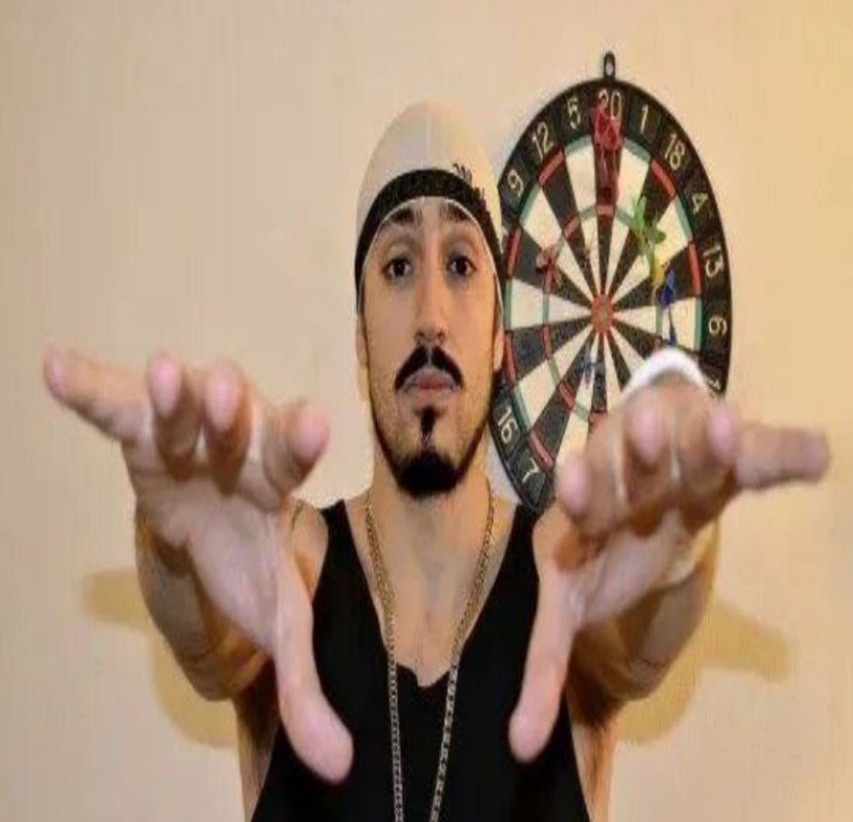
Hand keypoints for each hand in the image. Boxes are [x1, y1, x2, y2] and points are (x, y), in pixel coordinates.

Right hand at [42, 346, 351, 781]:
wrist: (208, 531)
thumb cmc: (247, 562)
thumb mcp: (275, 621)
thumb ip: (304, 685)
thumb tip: (340, 765)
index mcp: (276, 486)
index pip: (296, 459)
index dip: (302, 440)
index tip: (316, 424)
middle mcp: (238, 448)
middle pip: (240, 417)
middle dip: (231, 407)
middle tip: (223, 399)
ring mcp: (188, 434)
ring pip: (183, 401)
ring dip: (173, 390)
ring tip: (161, 373)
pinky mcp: (139, 431)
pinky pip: (115, 406)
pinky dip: (90, 389)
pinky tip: (57, 369)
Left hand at [509, 375, 829, 760]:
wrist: (630, 495)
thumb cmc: (594, 556)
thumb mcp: (566, 607)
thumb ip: (544, 668)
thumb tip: (518, 746)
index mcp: (581, 511)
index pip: (576, 500)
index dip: (576, 492)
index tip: (570, 486)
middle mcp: (625, 477)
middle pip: (630, 458)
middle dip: (636, 446)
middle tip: (644, 428)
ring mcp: (676, 463)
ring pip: (690, 446)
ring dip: (706, 439)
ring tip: (722, 425)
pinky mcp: (719, 458)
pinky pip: (753, 458)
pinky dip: (780, 455)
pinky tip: (815, 457)